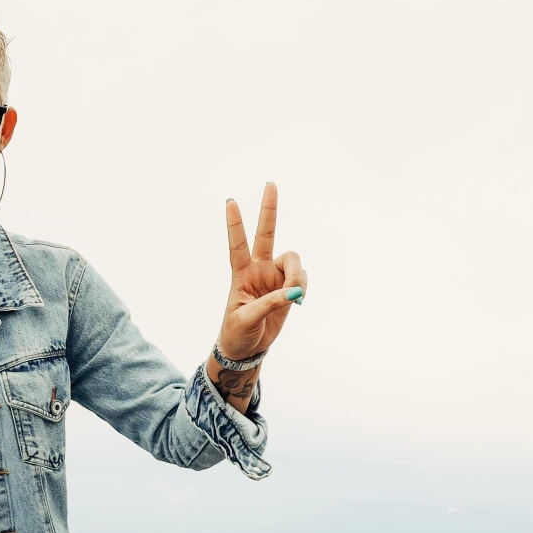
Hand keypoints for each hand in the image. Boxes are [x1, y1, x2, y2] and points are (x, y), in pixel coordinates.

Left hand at [216, 182, 306, 375]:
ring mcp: (274, 276)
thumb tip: (293, 293)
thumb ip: (269, 303)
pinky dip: (303, 287)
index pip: (237, 244)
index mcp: (240, 274)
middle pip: (266, 233)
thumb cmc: (237, 332)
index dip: (234, 223)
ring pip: (293, 260)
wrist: (247, 348)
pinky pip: (302, 278)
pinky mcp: (288, 288)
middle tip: (270, 184)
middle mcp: (258, 268)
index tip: (230, 201)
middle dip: (268, 210)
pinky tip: (297, 300)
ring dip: (297, 275)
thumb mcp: (246, 319)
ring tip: (295, 296)